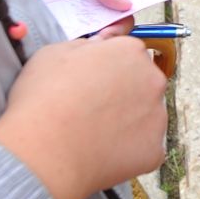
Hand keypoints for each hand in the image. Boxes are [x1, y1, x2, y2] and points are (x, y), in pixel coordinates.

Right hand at [0, 35, 167, 198]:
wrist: (42, 154)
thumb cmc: (42, 101)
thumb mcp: (55, 53)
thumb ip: (87, 45)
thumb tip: (102, 44)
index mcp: (130, 52)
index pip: (129, 54)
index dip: (109, 69)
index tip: (93, 83)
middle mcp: (152, 80)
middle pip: (143, 84)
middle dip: (124, 94)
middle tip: (93, 110)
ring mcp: (157, 117)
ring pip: (146, 116)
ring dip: (128, 122)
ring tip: (94, 134)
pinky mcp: (154, 151)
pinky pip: (145, 148)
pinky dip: (128, 152)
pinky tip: (102, 153)